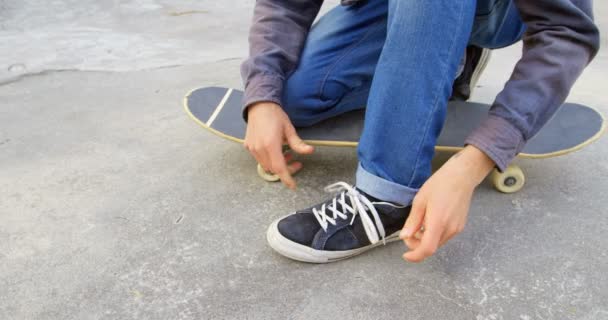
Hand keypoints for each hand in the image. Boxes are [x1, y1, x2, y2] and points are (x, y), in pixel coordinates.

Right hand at [244, 102, 313, 188]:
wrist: (259, 106)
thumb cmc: (275, 115)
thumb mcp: (289, 129)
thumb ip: (298, 144)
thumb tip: (310, 151)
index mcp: (270, 144)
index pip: (279, 168)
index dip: (287, 178)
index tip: (293, 186)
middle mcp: (259, 148)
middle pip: (273, 168)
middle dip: (286, 169)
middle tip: (296, 162)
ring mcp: (252, 148)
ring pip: (266, 165)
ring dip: (277, 164)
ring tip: (286, 154)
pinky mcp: (248, 146)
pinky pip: (260, 159)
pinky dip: (269, 159)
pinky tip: (275, 150)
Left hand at [399, 145, 494, 262]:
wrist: (461, 176)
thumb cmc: (439, 184)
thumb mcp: (420, 201)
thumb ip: (412, 221)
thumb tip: (404, 236)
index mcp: (438, 222)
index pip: (427, 249)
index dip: (415, 256)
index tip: (406, 255)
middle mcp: (450, 229)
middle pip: (432, 247)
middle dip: (417, 245)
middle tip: (408, 234)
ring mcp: (457, 228)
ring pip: (438, 243)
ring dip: (425, 240)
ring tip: (418, 225)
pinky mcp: (460, 226)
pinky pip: (444, 236)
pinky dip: (434, 235)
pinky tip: (429, 222)